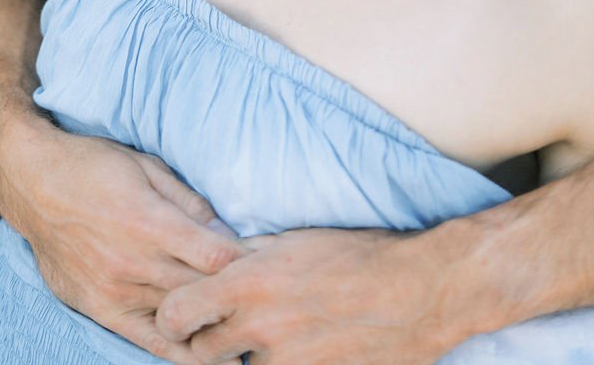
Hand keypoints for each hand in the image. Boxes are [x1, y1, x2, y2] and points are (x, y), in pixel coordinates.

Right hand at [0, 120, 246, 362]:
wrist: (34, 184)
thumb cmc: (94, 165)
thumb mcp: (147, 166)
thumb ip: (188, 202)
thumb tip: (224, 230)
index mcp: (150, 222)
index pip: (216, 257)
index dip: (248, 263)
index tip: (272, 264)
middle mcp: (134, 264)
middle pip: (202, 292)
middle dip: (238, 294)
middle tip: (270, 297)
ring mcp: (116, 292)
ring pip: (180, 318)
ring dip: (213, 319)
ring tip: (249, 324)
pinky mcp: (101, 310)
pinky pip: (148, 341)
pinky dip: (180, 350)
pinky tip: (208, 353)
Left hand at [154, 226, 461, 364]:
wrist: (419, 292)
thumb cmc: (359, 255)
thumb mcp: (295, 240)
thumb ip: (248, 255)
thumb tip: (215, 260)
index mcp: (249, 283)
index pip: (174, 315)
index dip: (175, 315)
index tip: (187, 313)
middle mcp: (258, 328)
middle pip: (199, 353)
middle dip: (209, 341)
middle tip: (231, 328)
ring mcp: (284, 364)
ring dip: (251, 358)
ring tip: (283, 334)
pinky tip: (308, 347)